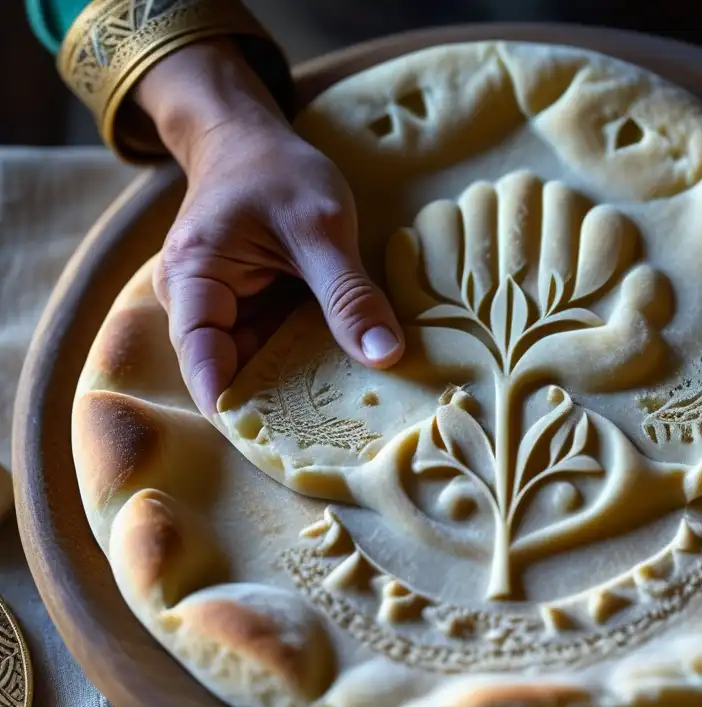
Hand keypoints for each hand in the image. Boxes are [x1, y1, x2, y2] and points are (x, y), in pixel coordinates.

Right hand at [135, 40, 404, 416]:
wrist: (253, 141)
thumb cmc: (277, 172)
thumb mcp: (321, 226)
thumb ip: (349, 294)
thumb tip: (385, 357)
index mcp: (194, 280)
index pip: (203, 361)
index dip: (237, 408)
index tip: (284, 448)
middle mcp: (196, 306)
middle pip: (230, 374)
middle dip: (277, 409)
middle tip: (334, 447)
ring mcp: (222, 313)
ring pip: (256, 368)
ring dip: (295, 393)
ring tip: (346, 429)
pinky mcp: (249, 314)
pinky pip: (274, 351)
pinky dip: (304, 368)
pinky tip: (342, 392)